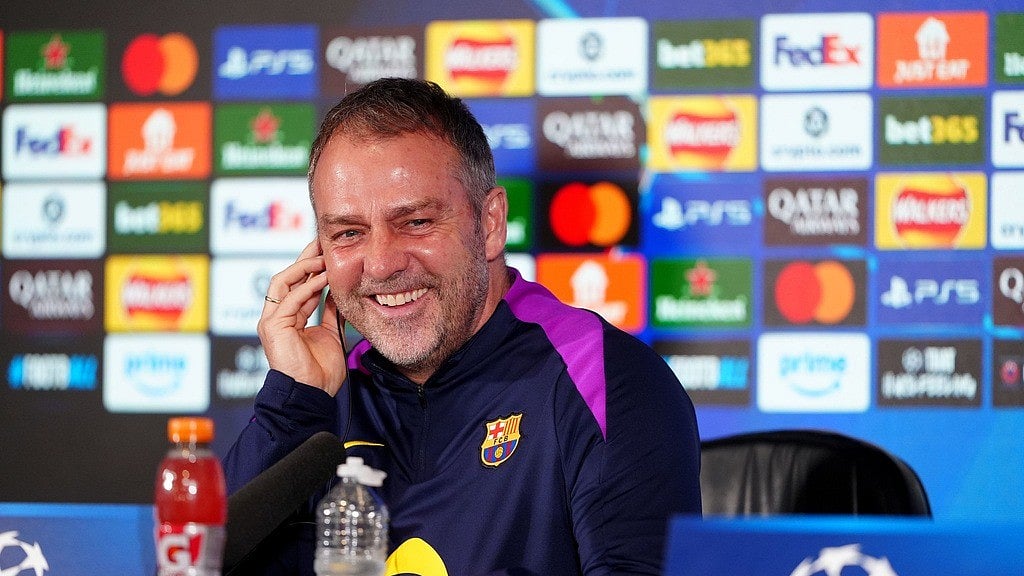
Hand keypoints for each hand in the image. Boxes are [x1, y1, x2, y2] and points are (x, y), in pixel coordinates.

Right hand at [257, 240, 347, 395]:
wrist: (311, 395)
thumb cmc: (320, 372)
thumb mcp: (330, 333)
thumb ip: (330, 312)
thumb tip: (339, 292)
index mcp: (287, 318)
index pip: (297, 285)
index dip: (311, 267)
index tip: (326, 251)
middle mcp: (275, 317)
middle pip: (287, 278)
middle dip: (305, 259)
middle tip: (322, 243)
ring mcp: (271, 321)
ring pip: (282, 283)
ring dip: (304, 268)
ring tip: (323, 257)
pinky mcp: (272, 327)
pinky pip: (289, 300)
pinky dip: (307, 287)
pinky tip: (324, 279)